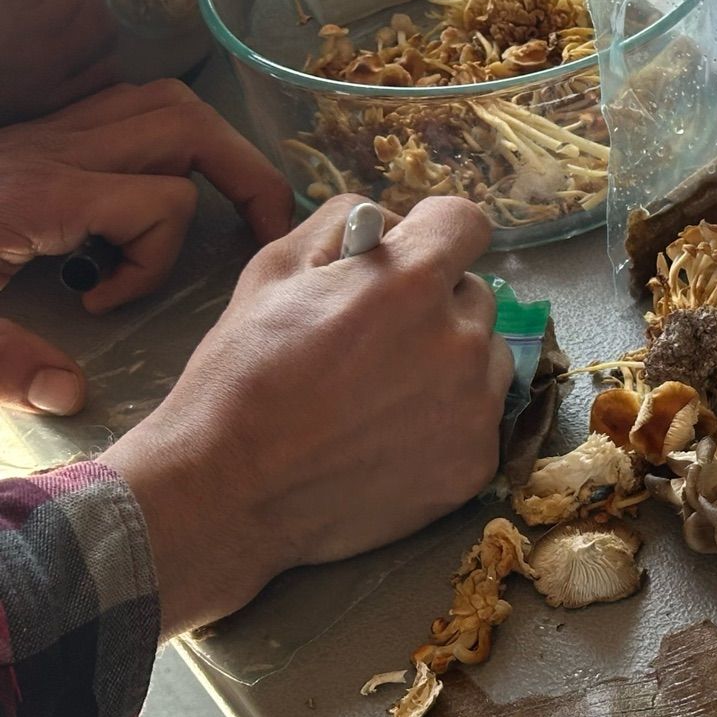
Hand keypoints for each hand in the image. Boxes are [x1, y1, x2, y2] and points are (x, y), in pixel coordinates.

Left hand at [0, 81, 292, 414]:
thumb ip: (6, 364)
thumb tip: (73, 393)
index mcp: (41, 196)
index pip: (163, 202)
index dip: (157, 260)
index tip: (98, 305)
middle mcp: (51, 149)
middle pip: (185, 122)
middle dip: (238, 171)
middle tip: (258, 226)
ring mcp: (41, 132)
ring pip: (157, 101)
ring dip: (204, 145)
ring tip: (222, 197)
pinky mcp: (29, 132)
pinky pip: (119, 106)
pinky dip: (157, 137)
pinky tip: (141, 186)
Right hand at [103, 195, 514, 635]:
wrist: (229, 493)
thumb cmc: (241, 376)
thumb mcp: (273, 270)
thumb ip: (342, 224)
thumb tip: (389, 223)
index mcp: (412, 282)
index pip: (467, 223)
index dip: (434, 233)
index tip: (411, 252)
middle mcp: (459, 339)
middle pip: (474, 295)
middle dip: (434, 303)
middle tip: (377, 338)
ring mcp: (475, 406)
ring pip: (486, 357)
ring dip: (450, 361)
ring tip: (384, 392)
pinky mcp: (476, 462)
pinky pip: (479, 419)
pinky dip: (448, 421)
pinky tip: (391, 437)